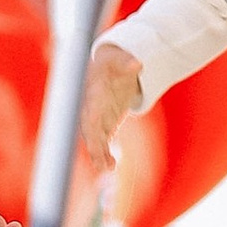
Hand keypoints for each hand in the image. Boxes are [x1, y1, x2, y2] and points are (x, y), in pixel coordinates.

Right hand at [81, 40, 143, 165]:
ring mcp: (96, 119)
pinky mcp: (103, 126)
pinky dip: (105, 155)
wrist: (109, 69)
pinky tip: (111, 166)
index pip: (89, 109)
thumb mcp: (119, 58)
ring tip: (107, 168)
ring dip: (98, 154)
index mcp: (92, 92)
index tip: (93, 135)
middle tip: (99, 161)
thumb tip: (137, 64)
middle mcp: (90, 108)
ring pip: (94, 139)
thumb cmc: (112, 62)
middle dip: (93, 145)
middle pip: (88, 129)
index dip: (90, 122)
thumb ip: (126, 62)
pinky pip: (102, 143)